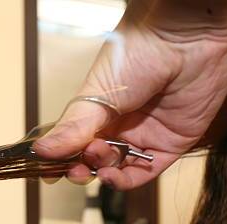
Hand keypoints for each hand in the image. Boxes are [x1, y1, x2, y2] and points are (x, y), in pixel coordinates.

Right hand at [33, 0, 226, 189]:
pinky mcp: (169, 143)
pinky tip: (112, 176)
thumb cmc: (137, 52)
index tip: (49, 171)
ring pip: (116, 168)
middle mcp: (118, 125)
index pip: (74, 144)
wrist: (185, 39)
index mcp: (96, 111)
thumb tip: (41, 151)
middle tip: (77, 164)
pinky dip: (126, 181)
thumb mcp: (95, 94)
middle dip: (81, 166)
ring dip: (102, 172)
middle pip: (93, 160)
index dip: (62, 160)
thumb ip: (72, 129)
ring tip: (97, 160)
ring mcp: (143, 135)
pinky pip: (145, 172)